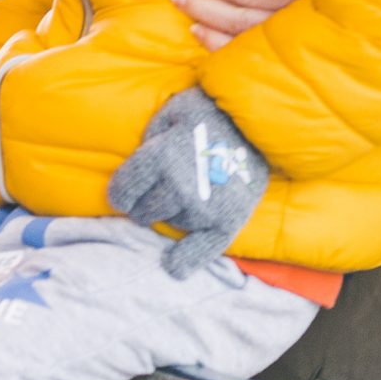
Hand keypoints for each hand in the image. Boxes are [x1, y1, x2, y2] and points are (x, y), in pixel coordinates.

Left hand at [108, 89, 267, 278]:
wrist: (259, 122)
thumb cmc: (209, 112)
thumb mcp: (170, 112)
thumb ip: (150, 139)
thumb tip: (138, 163)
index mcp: (160, 158)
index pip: (123, 192)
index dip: (121, 193)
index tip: (126, 193)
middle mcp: (178, 187)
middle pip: (143, 213)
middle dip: (144, 205)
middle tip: (157, 193)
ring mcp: (203, 207)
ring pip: (171, 223)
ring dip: (172, 214)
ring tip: (189, 193)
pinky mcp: (227, 221)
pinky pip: (202, 250)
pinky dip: (187, 260)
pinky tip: (173, 267)